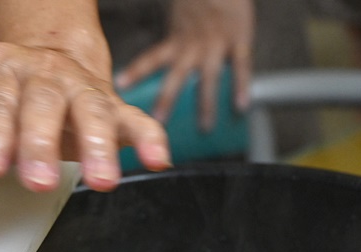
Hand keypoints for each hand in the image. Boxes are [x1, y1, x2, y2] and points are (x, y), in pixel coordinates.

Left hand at [0, 41, 170, 192]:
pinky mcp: (112, 104)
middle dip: (42, 144)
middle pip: (44, 103)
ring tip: (101, 181)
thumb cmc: (6, 95)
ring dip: (98, 146)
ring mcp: (81, 87)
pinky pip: (135, 118)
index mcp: (0, 70)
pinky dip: (149, 138)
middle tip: (39, 182)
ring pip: (92, 110)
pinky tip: (156, 160)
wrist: (47, 60)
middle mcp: (43, 73)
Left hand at [114, 0, 254, 131]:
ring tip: (205, 128)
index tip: (120, 87)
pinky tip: (241, 107)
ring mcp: (215, 44)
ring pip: (209, 79)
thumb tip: (167, 69)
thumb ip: (176, 43)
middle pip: (176, 77)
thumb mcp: (182, 19)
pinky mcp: (238, 40)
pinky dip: (241, 87)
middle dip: (166, 100)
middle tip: (157, 123)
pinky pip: (240, 67)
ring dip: (206, 105)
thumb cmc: (203, 2)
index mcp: (176, 40)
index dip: (136, 72)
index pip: (151, 59)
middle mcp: (192, 46)